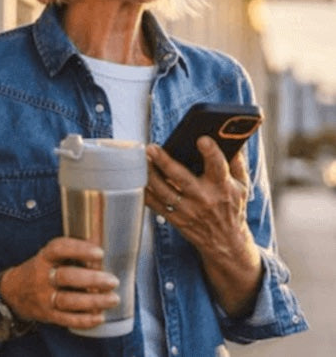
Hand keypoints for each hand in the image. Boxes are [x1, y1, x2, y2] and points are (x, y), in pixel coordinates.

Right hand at [0, 237, 119, 329]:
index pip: (59, 249)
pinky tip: (100, 317)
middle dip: (92, 279)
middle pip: (66, 277)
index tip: (100, 252)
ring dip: (93, 301)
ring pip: (68, 300)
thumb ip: (72, 251)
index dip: (79, 249)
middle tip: (113, 280)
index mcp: (44, 257)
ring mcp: (43, 297)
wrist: (13, 292)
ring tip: (113, 299)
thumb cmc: (42, 269)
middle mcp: (42, 276)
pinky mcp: (47, 315)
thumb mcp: (50, 255)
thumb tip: (102, 239)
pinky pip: (66, 319)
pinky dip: (84, 320)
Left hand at [145, 136, 249, 251]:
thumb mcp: (242, 185)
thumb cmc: (232, 208)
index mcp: (222, 187)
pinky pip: (155, 204)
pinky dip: (145, 191)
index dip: (211, 152)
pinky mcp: (175, 219)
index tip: (202, 139)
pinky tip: (138, 178)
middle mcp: (204, 198)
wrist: (226, 242)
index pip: (218, 167)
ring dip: (150, 174)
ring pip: (163, 191)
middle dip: (165, 162)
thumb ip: (237, 161)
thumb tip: (231, 136)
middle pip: (182, 178)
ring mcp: (188, 210)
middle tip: (152, 148)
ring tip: (142, 159)